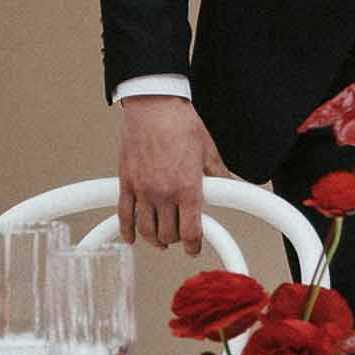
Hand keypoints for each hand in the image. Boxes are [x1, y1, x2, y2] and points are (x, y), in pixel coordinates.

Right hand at [117, 97, 232, 253]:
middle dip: (176, 239)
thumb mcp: (208, 150)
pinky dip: (127, 230)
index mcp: (187, 187)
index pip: (190, 231)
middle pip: (168, 234)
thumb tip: (230, 185)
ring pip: (147, 229)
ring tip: (161, 239)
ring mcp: (142, 189)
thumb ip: (218, 174)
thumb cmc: (181, 123)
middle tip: (180, 235)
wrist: (154, 106)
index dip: (194, 246)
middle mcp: (164, 193)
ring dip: (155, 239)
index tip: (194, 248)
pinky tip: (132, 237)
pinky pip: (124, 215)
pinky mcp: (126, 182)